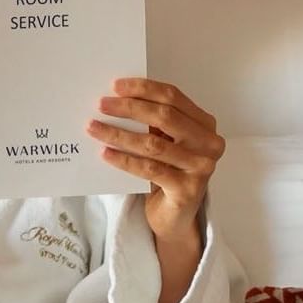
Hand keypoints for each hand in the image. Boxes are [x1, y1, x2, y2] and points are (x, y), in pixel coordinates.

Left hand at [86, 77, 225, 242]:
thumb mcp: (166, 143)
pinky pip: (149, 169)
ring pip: (153, 144)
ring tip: (94, 128)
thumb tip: (116, 100)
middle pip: (165, 116)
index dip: (143, 89)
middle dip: (129, 108)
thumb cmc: (168, 173)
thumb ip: (153, 122)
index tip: (116, 86)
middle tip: (101, 105)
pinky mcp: (186, 190)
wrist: (175, 216)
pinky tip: (105, 153)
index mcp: (204, 124)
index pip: (173, 97)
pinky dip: (124, 160)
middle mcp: (209, 143)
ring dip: (119, 134)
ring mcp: (201, 167)